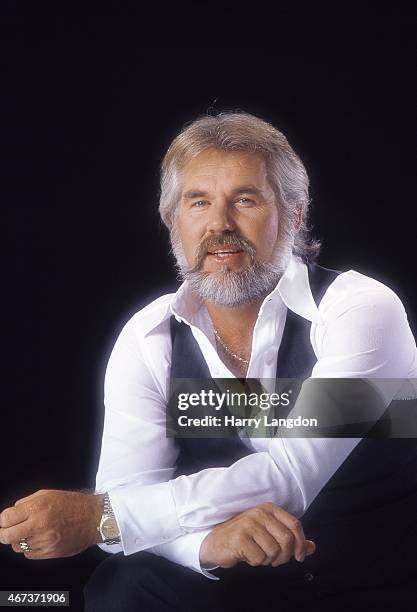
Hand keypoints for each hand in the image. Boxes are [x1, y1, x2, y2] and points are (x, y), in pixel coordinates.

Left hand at [0, 489, 103, 558]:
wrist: (93, 519)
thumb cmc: (72, 504)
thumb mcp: (48, 494)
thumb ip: (26, 502)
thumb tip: (10, 513)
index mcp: (38, 507)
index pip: (5, 518)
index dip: (3, 520)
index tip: (6, 520)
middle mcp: (39, 525)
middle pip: (6, 536)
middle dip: (4, 533)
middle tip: (9, 530)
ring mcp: (44, 541)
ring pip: (17, 547)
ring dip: (20, 540)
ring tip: (32, 532)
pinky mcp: (50, 552)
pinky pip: (29, 554)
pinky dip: (31, 548)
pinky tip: (41, 538)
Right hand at [199, 502, 315, 568]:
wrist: (217, 542)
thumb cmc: (246, 538)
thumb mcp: (270, 534)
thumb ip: (291, 539)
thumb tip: (312, 547)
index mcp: (269, 508)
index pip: (295, 524)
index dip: (301, 543)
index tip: (299, 556)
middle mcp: (260, 512)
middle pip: (287, 540)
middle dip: (284, 556)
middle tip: (276, 560)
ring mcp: (249, 524)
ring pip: (274, 551)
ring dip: (268, 560)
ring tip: (259, 555)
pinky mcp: (240, 538)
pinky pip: (260, 558)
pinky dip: (256, 562)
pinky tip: (247, 555)